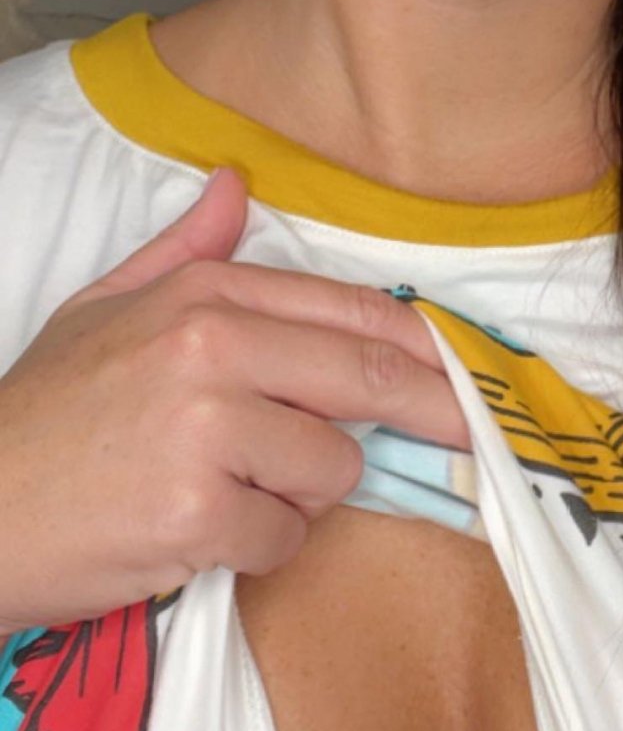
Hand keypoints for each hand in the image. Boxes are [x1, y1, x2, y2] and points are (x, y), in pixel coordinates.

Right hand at [0, 165, 469, 639]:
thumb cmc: (43, 416)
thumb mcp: (100, 310)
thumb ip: (183, 254)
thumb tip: (236, 183)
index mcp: (201, 297)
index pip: (346, 311)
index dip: (423, 343)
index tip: (471, 365)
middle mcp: (211, 350)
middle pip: (368, 380)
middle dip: (432, 410)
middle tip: (472, 432)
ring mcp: (208, 432)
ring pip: (332, 467)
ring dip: (298, 493)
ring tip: (225, 489)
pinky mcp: (201, 514)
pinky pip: (287, 536)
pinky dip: (257, 547)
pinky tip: (200, 533)